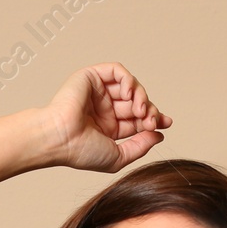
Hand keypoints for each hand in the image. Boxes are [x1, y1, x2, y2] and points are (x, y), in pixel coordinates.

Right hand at [38, 62, 172, 172]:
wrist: (60, 139)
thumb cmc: (81, 151)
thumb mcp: (118, 156)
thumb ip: (140, 147)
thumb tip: (159, 135)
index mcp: (108, 126)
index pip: (136, 118)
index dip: (153, 118)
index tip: (165, 124)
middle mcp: (104, 108)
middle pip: (136, 102)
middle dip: (149, 109)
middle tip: (152, 120)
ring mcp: (98, 92)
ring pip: (130, 86)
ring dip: (141, 96)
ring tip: (141, 109)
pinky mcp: (92, 77)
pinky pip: (117, 71)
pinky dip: (128, 80)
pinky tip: (129, 94)